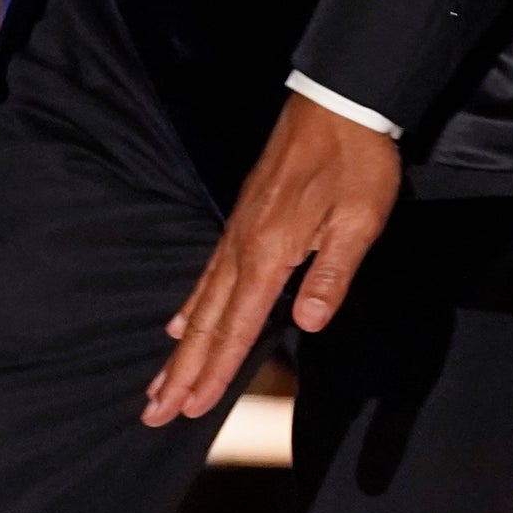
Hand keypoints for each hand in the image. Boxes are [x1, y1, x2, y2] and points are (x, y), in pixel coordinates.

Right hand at [142, 92, 401, 426]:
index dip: (216, 370)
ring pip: (202, 299)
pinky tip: (182, 321)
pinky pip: (208, 271)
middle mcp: (243, 244)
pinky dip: (192, 304)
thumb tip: (309, 321)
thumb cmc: (355, 160)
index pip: (237, 326)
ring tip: (159, 381)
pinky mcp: (244, 215)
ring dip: (182, 346)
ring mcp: (239, 229)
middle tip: (153, 412)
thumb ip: (331, 273)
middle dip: (182, 371)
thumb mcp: (359, 219)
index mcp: (269, 251)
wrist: (337, 100)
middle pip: (208, 320)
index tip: (190, 408)